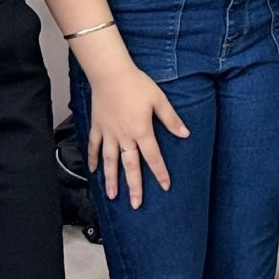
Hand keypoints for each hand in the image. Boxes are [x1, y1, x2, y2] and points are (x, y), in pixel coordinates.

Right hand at [84, 62, 190, 207]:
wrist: (110, 74)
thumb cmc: (136, 84)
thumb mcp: (159, 100)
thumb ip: (171, 119)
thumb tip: (185, 134)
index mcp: (141, 131)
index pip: (153, 157)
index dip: (160, 173)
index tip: (165, 186)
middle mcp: (124, 137)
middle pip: (130, 166)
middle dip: (134, 187)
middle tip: (135, 204)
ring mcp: (108, 133)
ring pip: (109, 161)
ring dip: (111, 179)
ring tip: (112, 196)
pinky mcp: (97, 127)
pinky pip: (94, 146)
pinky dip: (93, 159)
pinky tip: (93, 171)